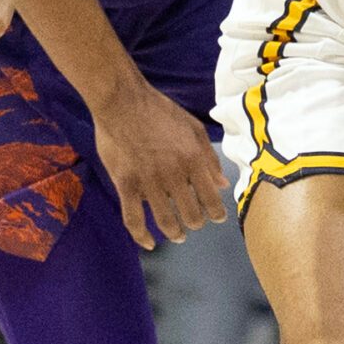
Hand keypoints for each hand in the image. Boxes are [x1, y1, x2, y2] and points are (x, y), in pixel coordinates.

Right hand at [85, 76, 228, 249]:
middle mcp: (174, 174)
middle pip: (191, 214)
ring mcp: (148, 181)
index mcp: (193, 159)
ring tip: (178, 235)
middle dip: (196, 223)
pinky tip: (149, 243)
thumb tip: (222, 184)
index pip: (212, 198)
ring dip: (175, 233)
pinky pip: (133, 218)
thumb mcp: (194, 128)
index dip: (217, 213)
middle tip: (194, 224)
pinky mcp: (125, 184)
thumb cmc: (159, 110)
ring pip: (166, 220)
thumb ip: (209, 158)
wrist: (122, 101)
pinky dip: (141, 236)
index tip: (217, 218)